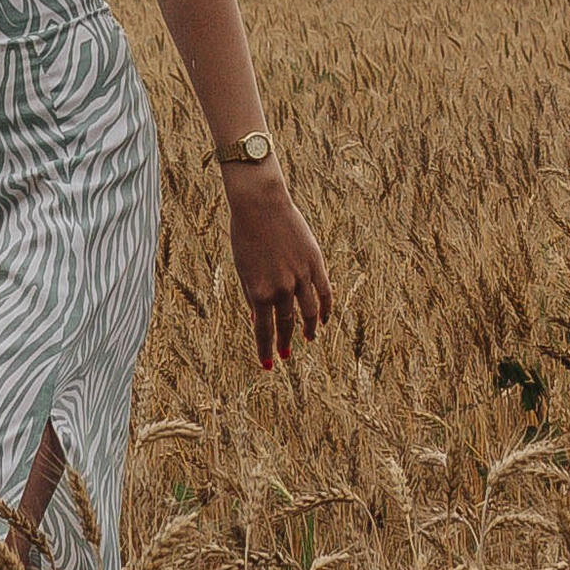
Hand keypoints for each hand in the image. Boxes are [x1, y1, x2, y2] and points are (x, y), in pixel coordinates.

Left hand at [225, 173, 332, 371]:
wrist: (260, 205)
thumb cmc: (245, 236)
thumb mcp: (243, 270)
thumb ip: (252, 297)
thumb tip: (258, 320)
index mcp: (260, 292)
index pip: (263, 330)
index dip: (265, 350)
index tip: (267, 365)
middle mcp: (282, 288)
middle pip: (287, 324)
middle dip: (286, 342)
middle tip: (286, 355)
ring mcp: (301, 276)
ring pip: (309, 313)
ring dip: (309, 330)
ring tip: (308, 339)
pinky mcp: (315, 263)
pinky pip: (324, 292)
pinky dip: (326, 309)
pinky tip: (323, 319)